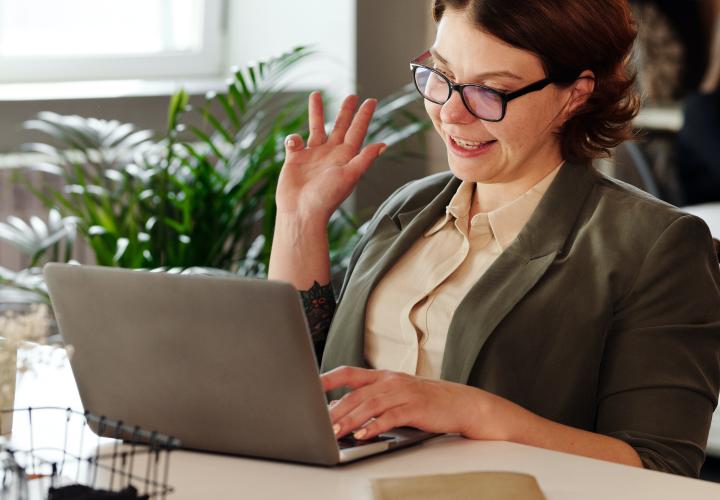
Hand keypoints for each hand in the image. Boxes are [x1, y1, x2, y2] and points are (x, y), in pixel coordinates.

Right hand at [276, 92, 386, 220]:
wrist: (301, 212)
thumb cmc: (326, 198)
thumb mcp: (349, 176)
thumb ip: (364, 159)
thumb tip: (383, 144)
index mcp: (346, 157)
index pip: (357, 131)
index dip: (364, 116)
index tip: (371, 100)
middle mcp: (330, 154)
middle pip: (340, 126)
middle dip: (346, 111)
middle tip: (352, 95)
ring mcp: (312, 156)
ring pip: (316, 128)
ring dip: (316, 113)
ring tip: (315, 95)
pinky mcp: (295, 160)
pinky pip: (294, 142)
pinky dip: (293, 138)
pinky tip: (294, 144)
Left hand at [321, 366, 509, 440]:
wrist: (462, 403)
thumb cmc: (426, 401)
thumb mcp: (397, 394)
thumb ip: (372, 399)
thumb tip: (341, 410)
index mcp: (384, 376)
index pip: (349, 372)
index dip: (328, 378)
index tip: (308, 386)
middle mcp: (391, 381)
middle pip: (356, 393)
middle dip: (335, 409)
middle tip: (317, 423)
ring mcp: (404, 392)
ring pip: (370, 405)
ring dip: (350, 420)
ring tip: (335, 432)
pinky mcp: (416, 407)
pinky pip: (391, 417)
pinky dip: (375, 426)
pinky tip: (364, 435)